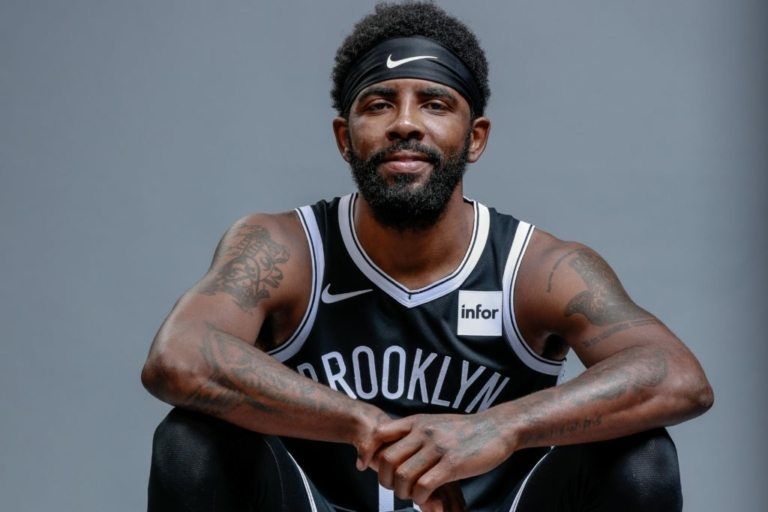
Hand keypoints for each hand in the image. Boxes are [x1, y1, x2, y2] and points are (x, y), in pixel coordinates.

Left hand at [364, 413, 509, 505]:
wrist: (496, 428)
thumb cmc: (464, 430)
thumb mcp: (434, 422)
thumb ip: (413, 432)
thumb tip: (392, 447)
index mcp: (416, 422)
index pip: (379, 434)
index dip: (369, 452)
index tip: (367, 465)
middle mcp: (423, 432)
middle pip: (387, 459)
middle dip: (385, 479)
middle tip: (393, 488)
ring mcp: (437, 448)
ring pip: (403, 475)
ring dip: (402, 492)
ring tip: (411, 495)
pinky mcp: (452, 464)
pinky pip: (424, 485)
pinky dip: (420, 497)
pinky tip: (425, 498)